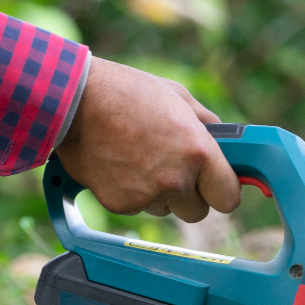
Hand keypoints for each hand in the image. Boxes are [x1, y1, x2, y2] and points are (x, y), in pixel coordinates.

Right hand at [54, 58, 240, 221]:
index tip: (215, 186)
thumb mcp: (179, 97)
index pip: (228, 199)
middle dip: (189, 196)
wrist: (76, 101)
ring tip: (139, 158)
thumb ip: (207, 125)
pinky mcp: (121, 204)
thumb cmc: (127, 92)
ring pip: (165, 209)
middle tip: (174, 170)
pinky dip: (131, 192)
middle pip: (197, 212)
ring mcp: (147, 196)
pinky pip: (137, 207)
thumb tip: (225, 144)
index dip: (221, 192)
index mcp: (198, 152)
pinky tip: (120, 164)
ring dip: (159, 193)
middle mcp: (176, 180)